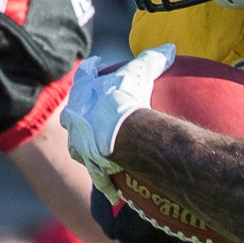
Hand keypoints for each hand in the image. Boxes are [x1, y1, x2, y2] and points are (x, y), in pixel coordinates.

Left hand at [60, 45, 175, 192]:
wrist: (116, 132)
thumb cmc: (124, 99)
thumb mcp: (140, 72)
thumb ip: (153, 59)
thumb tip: (170, 47)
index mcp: (84, 92)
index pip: (85, 76)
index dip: (90, 70)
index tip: (93, 66)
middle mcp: (76, 119)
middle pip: (73, 115)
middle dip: (79, 115)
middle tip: (88, 116)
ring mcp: (80, 144)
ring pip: (79, 148)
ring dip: (86, 149)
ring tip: (94, 155)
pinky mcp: (91, 165)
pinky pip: (99, 177)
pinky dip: (106, 183)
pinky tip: (112, 194)